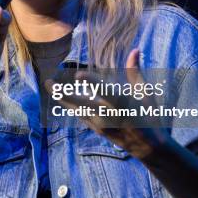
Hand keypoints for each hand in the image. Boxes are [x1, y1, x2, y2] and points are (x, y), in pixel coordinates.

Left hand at [55, 49, 170, 159]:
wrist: (148, 148)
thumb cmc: (149, 116)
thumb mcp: (146, 94)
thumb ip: (136, 72)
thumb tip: (134, 50)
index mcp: (123, 105)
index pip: (105, 92)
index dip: (92, 83)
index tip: (78, 74)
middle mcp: (109, 116)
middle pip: (81, 104)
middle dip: (63, 94)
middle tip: (48, 82)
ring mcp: (100, 124)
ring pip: (76, 109)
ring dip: (61, 98)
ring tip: (48, 84)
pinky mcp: (96, 129)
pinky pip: (79, 114)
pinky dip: (69, 104)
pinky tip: (59, 94)